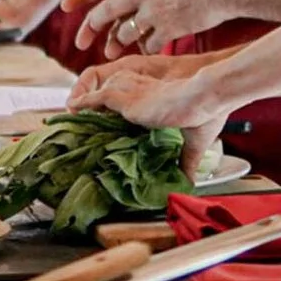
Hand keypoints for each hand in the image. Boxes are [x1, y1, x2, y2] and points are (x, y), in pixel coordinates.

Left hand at [68, 0, 239, 54]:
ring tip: (116, 46)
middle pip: (108, 9)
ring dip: (118, 40)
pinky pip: (149, 44)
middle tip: (84, 35)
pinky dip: (146, 48)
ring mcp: (156, 12)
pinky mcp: (170, 29)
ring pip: (125, 31)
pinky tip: (146, 50)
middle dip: (92, 23)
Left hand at [72, 63, 224, 170]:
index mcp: (158, 103)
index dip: (119, 116)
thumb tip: (189, 185)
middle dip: (98, 111)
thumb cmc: (208, 112)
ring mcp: (133, 95)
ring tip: (72, 116)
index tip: (109, 131)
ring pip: (101, 97)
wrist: (207, 95)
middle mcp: (143, 95)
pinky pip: (96, 99)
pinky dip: (84, 103)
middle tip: (84, 125)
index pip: (133, 106)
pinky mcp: (126, 100)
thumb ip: (187, 162)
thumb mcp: (196, 142)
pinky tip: (72, 106)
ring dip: (87, 106)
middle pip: (113, 99)